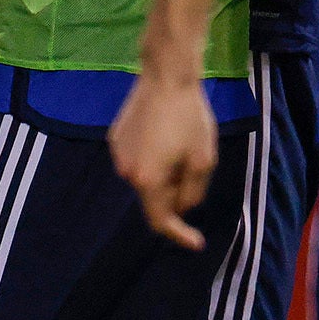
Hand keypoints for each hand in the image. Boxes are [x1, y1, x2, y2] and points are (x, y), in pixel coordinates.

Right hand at [107, 72, 220, 249]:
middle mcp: (126, 172)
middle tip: (194, 167)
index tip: (197, 242)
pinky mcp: (115, 138)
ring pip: (145, 177)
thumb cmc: (190, 118)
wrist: (165, 76)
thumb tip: (183, 207)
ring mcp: (118, 154)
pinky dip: (152, 157)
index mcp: (148, 180)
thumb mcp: (204, 160)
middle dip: (174, 192)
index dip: (179, 234)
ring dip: (163, 173)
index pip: (160, 220)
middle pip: (153, 197)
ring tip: (180, 145)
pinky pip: (137, 159)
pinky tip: (164, 134)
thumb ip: (193, 192)